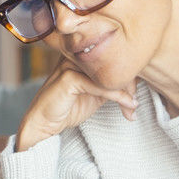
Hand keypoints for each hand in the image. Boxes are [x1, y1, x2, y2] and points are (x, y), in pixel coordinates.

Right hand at [15, 55, 137, 151]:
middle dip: (129, 84)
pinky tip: (127, 105)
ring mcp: (70, 65)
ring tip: (132, 107)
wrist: (43, 123)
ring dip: (126, 91)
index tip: (135, 94)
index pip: (112, 56)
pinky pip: (99, 85)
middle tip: (135, 103)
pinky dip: (117, 96)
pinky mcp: (68, 79)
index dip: (129, 74)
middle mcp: (76, 56)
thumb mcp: (96, 94)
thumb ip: (111, 85)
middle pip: (113, 61)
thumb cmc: (68, 107)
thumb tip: (136, 84)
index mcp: (82, 56)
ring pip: (108, 73)